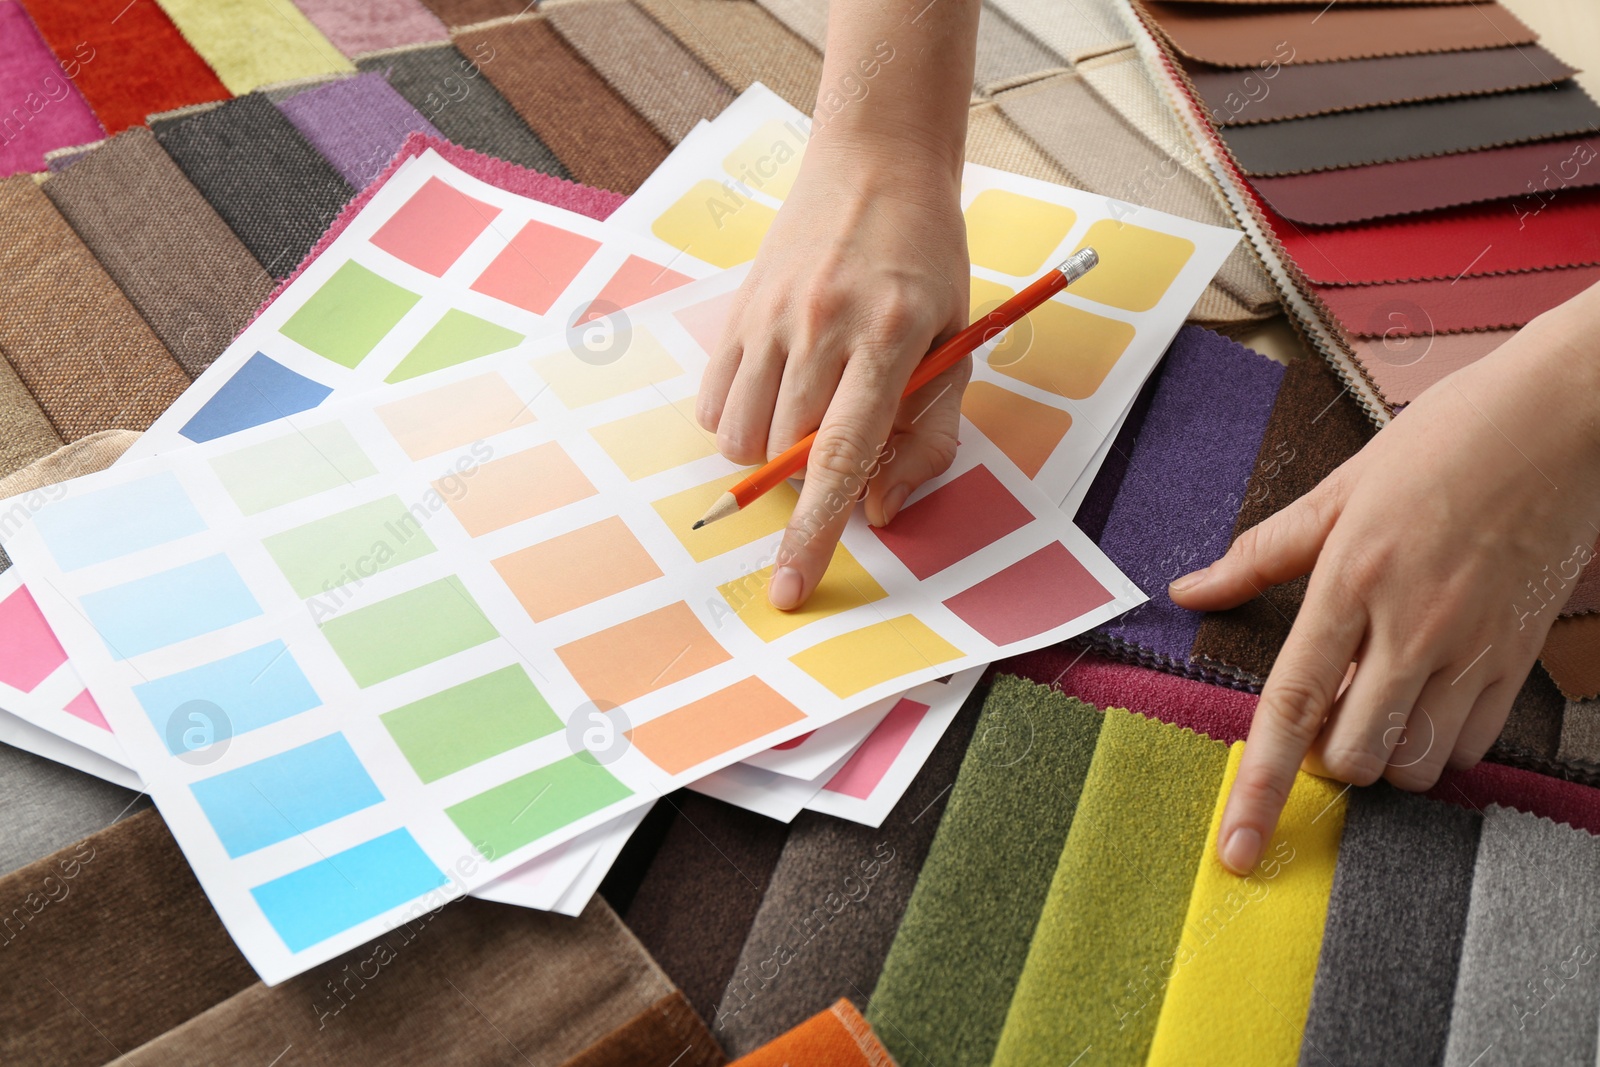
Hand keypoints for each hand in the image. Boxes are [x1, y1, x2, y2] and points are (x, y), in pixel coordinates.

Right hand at [696, 139, 970, 608]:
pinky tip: (776, 393)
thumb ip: (927, 437)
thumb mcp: (958, 346)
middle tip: (843, 441)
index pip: (840, 458)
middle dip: (806, 480)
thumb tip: (879, 511)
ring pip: (738, 437)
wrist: (876, 166)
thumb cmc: (928, 265)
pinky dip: (736, 423)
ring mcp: (771, 316)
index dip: (814, 532)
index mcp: (889, 337)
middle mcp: (822, 325)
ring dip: (769, 457)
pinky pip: (711, 404)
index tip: (790, 587)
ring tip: (809, 416)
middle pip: (783, 455)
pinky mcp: (737, 310)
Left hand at [1170, 285, 1599, 873]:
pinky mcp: (1520, 656)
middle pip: (1352, 754)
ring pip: (1414, 762)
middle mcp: (1411, 625)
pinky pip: (1472, 745)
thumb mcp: (1340, 488)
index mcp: (1351, 579)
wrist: (1562, 419)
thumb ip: (1261, 554)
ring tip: (1376, 701)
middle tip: (1325, 711)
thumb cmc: (1445, 442)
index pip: (1290, 705)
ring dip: (1381, 753)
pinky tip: (1425, 699)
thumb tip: (1191, 591)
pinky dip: (1438, 745)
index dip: (1257, 786)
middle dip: (1325, 757)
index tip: (1235, 848)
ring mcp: (1473, 647)